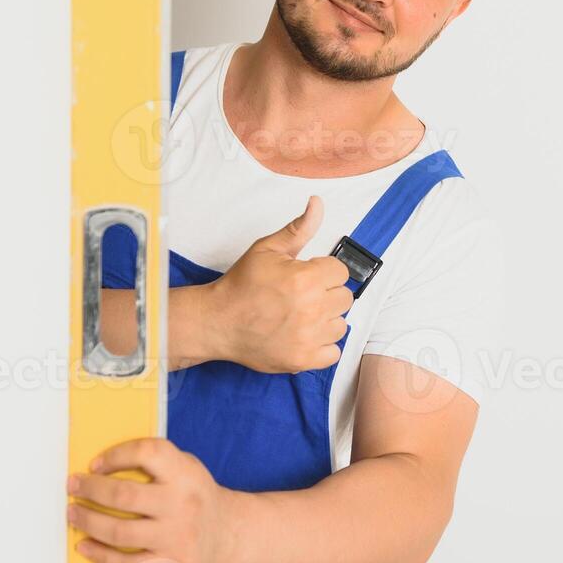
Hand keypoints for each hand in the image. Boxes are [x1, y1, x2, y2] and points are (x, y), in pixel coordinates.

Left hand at [67, 437, 237, 562]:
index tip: (95, 464)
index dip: (116, 455)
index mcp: (186, 474)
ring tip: (73, 513)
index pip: (147, 453)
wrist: (229, 533)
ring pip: (119, 532)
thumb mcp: (188, 468)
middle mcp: (182, 503)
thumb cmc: (197, 496)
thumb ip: (157, 463)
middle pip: (124, 495)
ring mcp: (176, 537)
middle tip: (73, 486)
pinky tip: (85, 546)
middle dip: (91, 490)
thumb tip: (104, 465)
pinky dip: (100, 555)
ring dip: (88, 521)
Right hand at [197, 195, 353, 372]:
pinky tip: (304, 335)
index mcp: (306, 279)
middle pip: (344, 297)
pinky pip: (333, 352)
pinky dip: (322, 345)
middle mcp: (311, 309)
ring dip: (325, 319)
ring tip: (301, 315)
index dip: (323, 270)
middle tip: (301, 295)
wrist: (218, 321)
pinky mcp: (303, 360)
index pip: (340, 271)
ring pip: (340, 324)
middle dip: (326, 293)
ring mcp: (308, 337)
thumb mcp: (268, 249)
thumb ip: (299, 228)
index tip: (306, 275)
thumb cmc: (241, 285)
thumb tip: (317, 203)